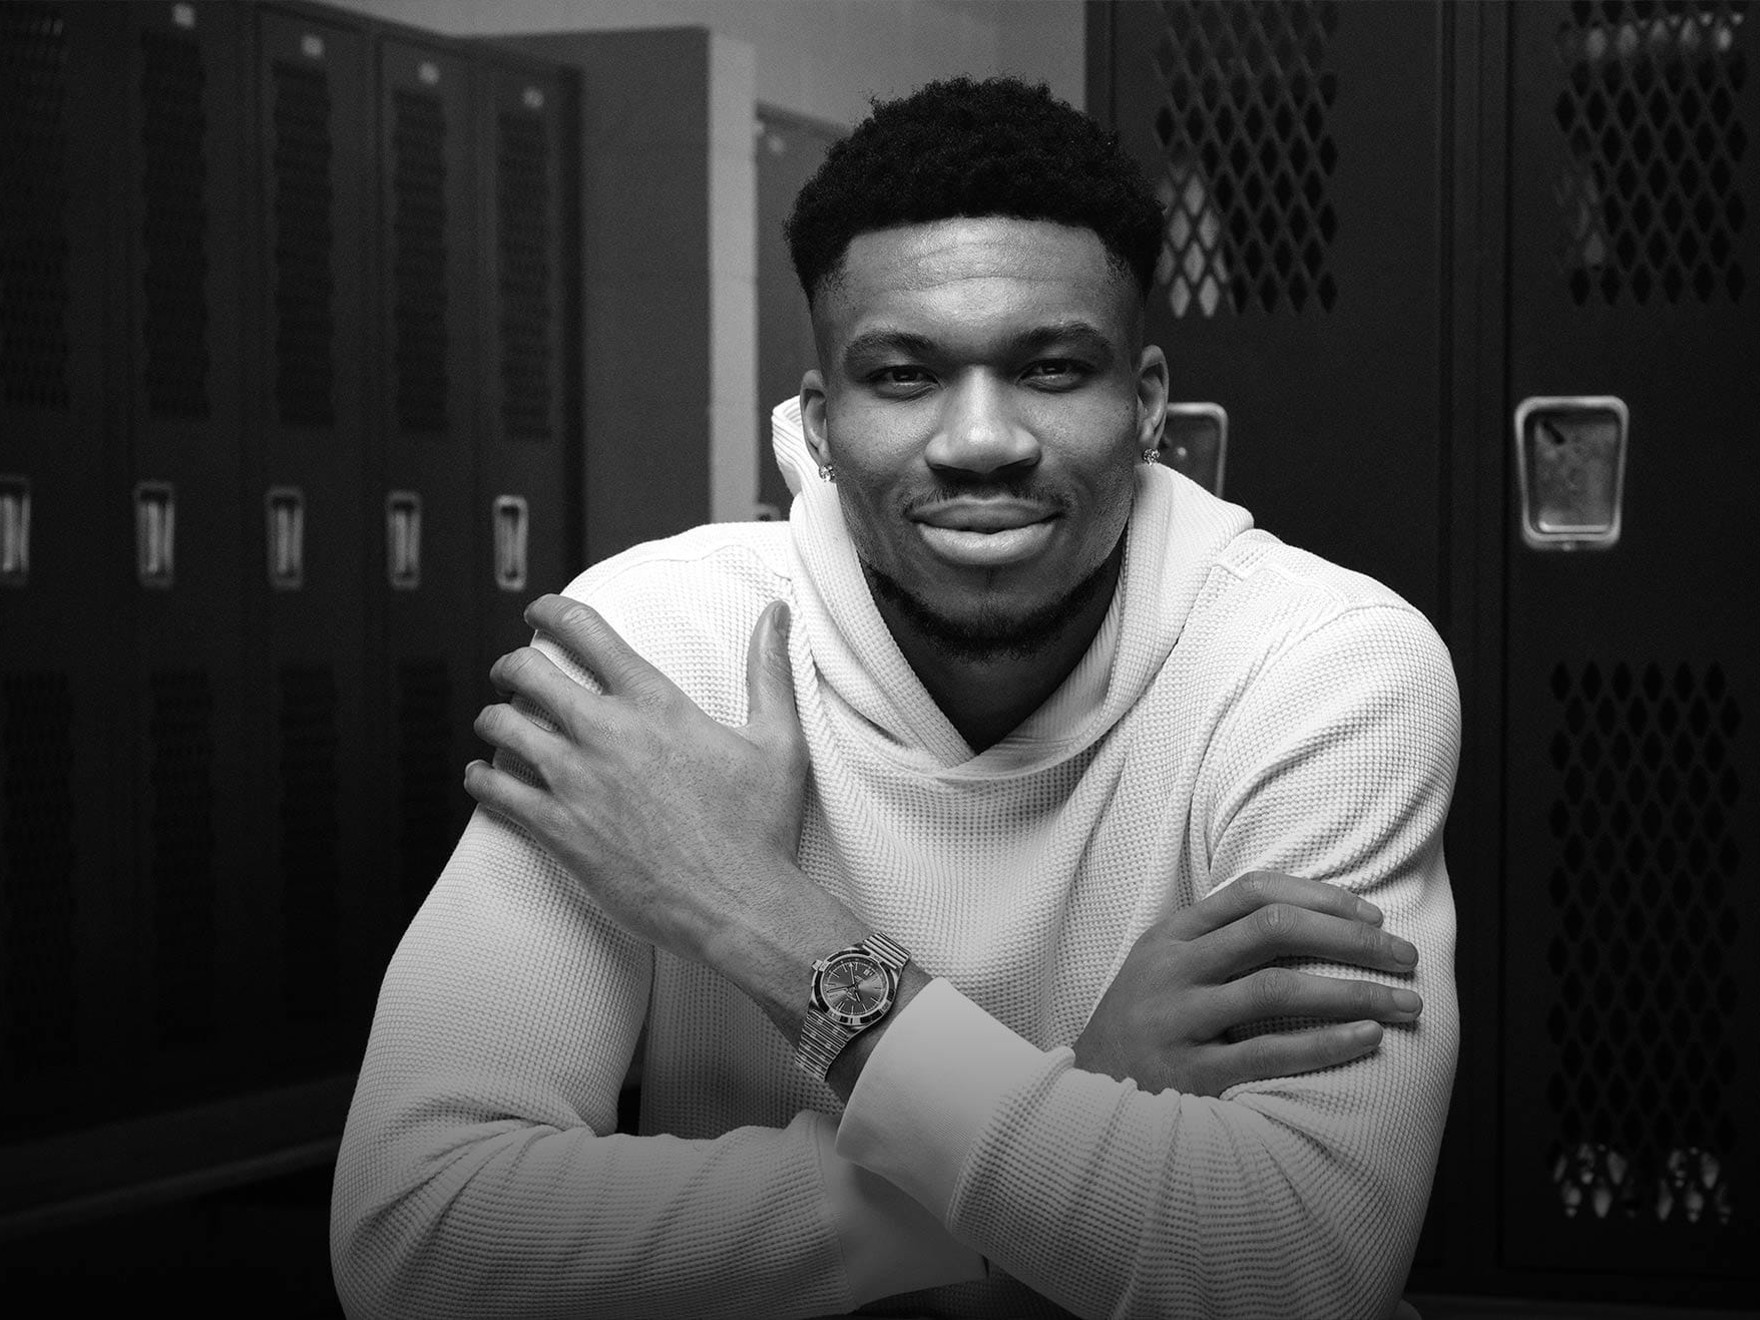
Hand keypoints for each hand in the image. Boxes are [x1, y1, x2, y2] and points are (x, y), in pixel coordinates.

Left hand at [463, 594, 810, 970]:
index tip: (540, 612)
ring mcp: (576, 782)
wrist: (739, 905)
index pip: (585, 631)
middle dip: (512, 666)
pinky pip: (495, 792)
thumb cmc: (759, 829)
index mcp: (655, 703)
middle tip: (512, 673)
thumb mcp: (777, 741)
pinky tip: (484, 778)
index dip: (552, 611)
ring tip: (497, 724)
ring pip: (501, 727)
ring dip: (493, 720)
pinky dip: (482, 779)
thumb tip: (775, 615)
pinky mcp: (558, 830)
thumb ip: (769, 670)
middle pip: (528, 672)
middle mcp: (606, 733)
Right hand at [1072, 870, 1421, 1096]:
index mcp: (1172, 935)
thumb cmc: (1143, 1024)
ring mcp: (1179, 1020)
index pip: (1254, 890)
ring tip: (1407, 1004)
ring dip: (1354, 993)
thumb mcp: (1163, 966)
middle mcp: (1174, 969)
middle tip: (1407, 957)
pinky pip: (1268, 1053)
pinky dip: (1324, 1043)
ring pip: (1277, 988)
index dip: (1320, 895)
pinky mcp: (1189, 1074)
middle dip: (1352, 939)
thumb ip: (1217, 939)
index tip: (1372, 915)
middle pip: (1273, 929)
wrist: (1084, 1094)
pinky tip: (1367, 1039)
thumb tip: (1312, 915)